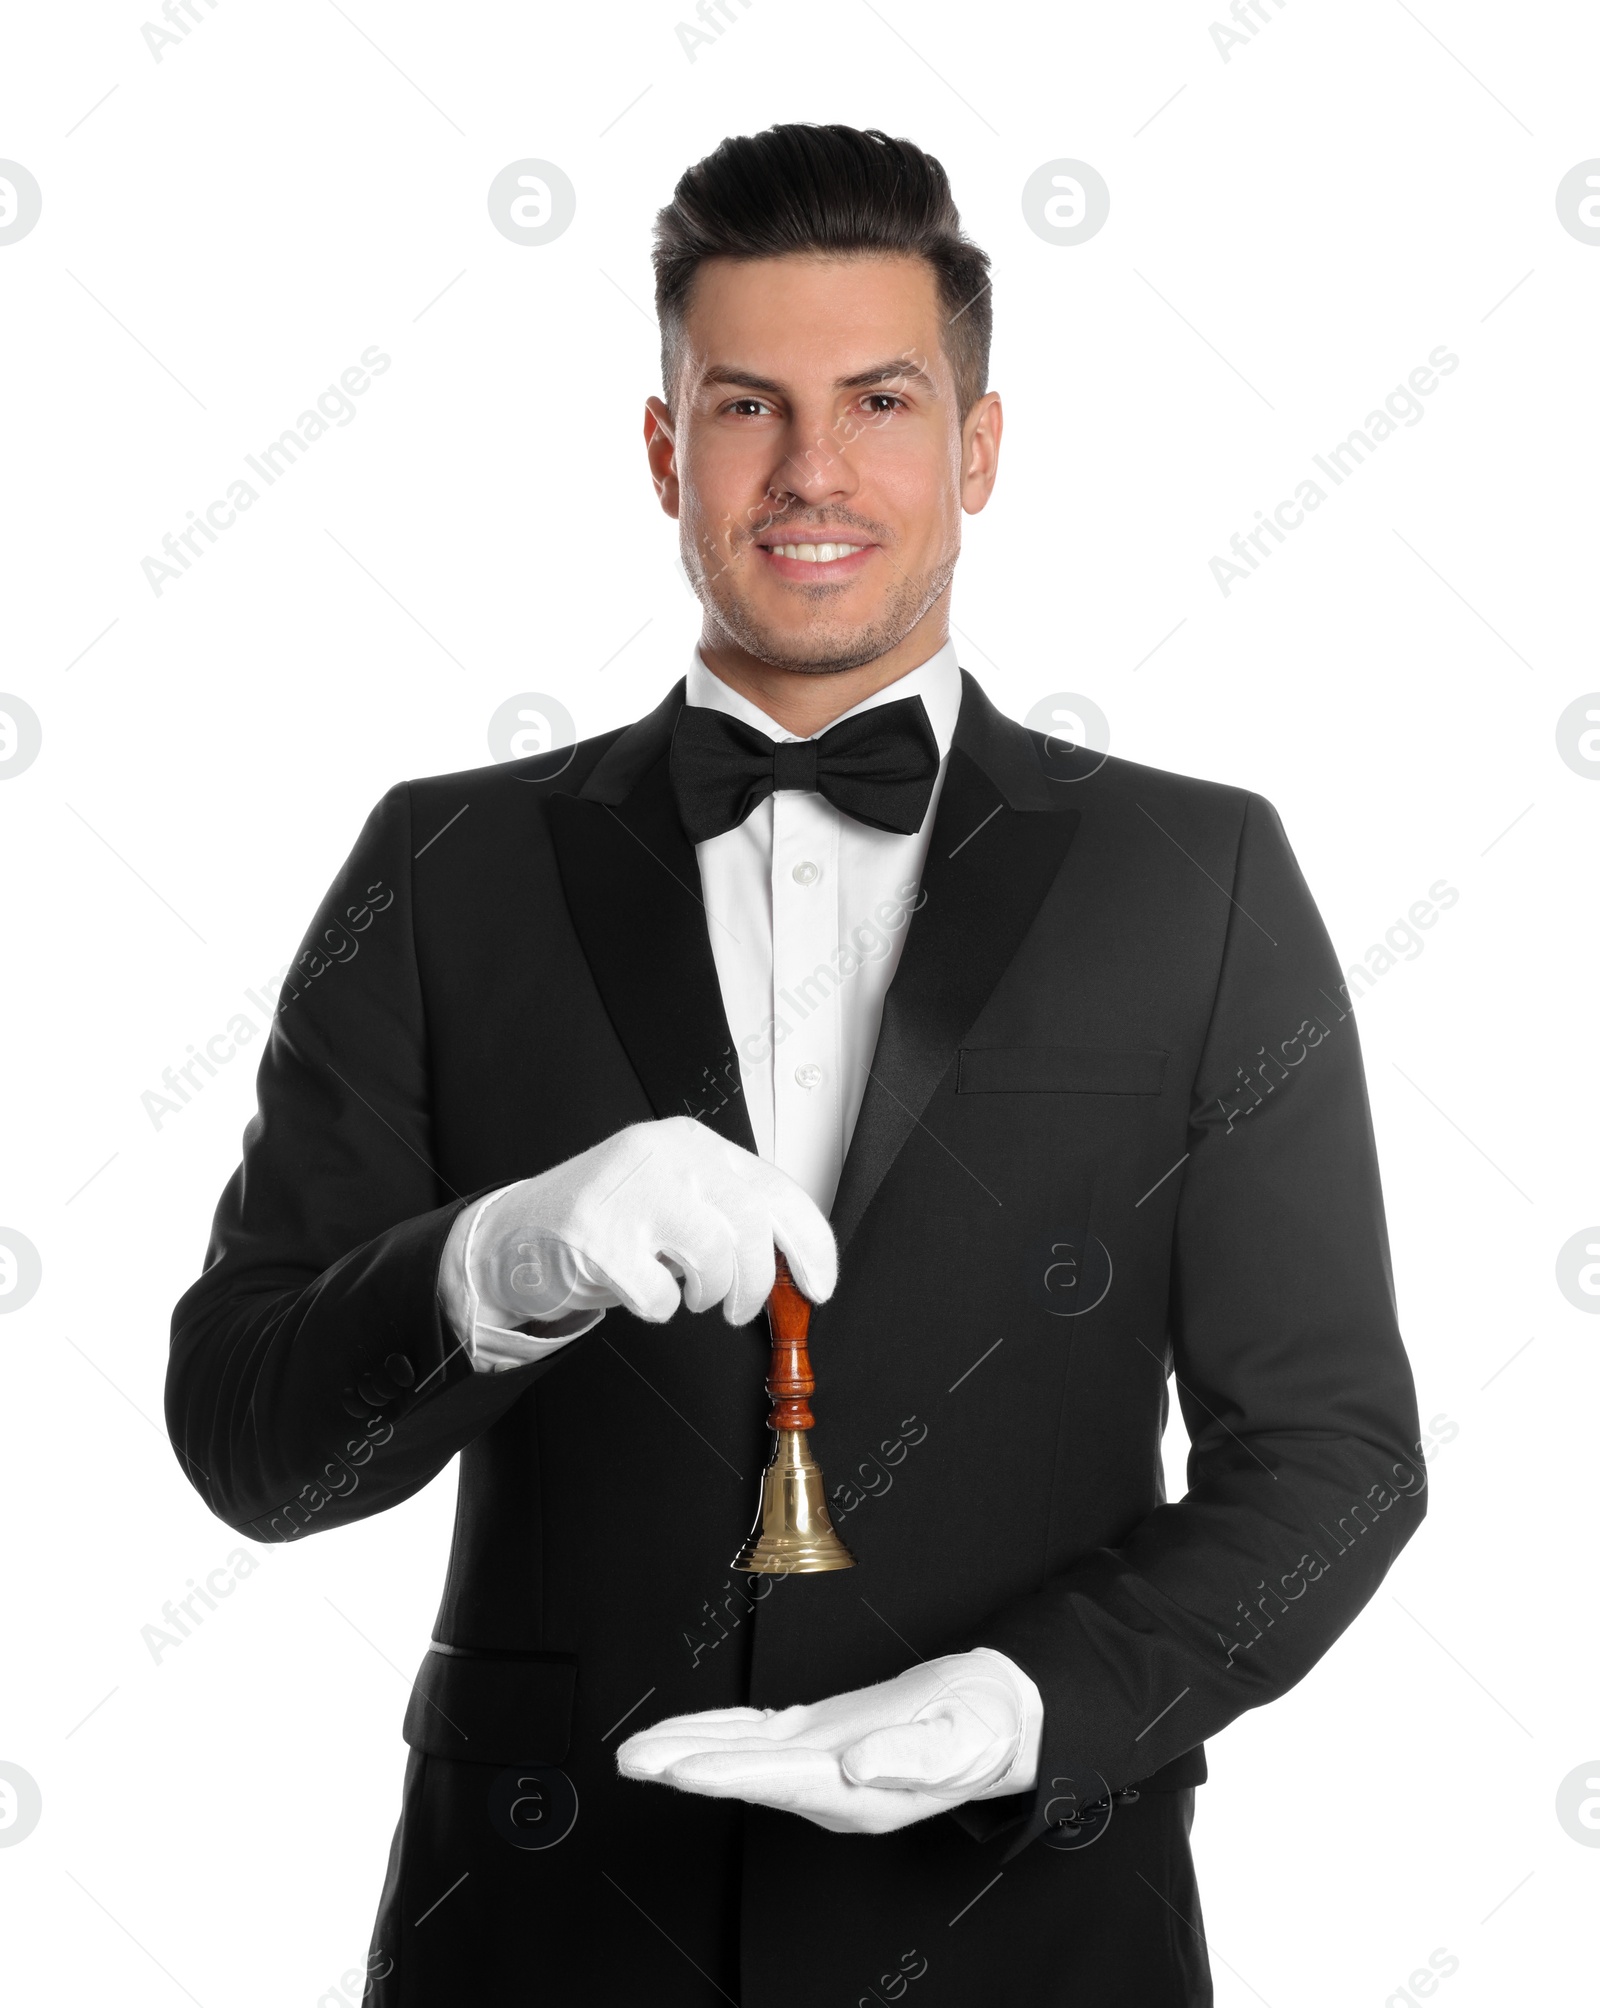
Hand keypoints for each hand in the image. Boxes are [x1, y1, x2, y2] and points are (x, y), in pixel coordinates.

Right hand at [470, 1116, 835, 1328]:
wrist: (514, 1235)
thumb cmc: (605, 1223)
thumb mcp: (674, 1201)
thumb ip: (728, 1217)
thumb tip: (793, 1266)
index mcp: (692, 1144)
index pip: (776, 1188)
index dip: (809, 1244)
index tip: (820, 1285)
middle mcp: (665, 1155)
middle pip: (749, 1222)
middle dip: (758, 1281)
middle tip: (740, 1309)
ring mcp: (629, 1191)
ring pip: (714, 1253)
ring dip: (712, 1293)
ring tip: (690, 1298)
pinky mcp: (596, 1235)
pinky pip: (659, 1292)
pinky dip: (658, 1308)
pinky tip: (641, 1294)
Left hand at [616, 1651, 1040, 1835]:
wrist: (997, 1718)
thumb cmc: (985, 1729)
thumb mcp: (965, 1740)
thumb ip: (913, 1756)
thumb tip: (859, 1767)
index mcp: (860, 1791)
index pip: (779, 1781)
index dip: (726, 1773)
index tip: (679, 1770)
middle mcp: (829, 1785)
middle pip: (744, 1774)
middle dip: (683, 1766)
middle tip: (632, 1759)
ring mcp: (819, 1764)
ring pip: (740, 1755)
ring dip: (687, 1750)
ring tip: (637, 1749)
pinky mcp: (818, 1738)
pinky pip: (755, 1736)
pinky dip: (717, 1730)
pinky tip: (687, 1731)